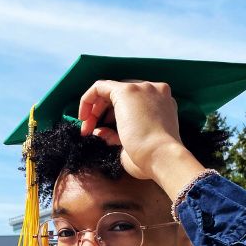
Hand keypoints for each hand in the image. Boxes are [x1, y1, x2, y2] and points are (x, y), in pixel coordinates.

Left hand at [78, 80, 205, 197]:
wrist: (161, 156)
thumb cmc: (151, 159)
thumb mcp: (133, 145)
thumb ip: (117, 136)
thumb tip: (100, 131)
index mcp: (163, 104)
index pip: (134, 103)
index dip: (114, 116)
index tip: (102, 132)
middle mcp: (155, 92)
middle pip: (121, 95)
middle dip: (102, 112)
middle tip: (90, 131)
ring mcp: (142, 89)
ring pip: (110, 91)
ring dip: (94, 109)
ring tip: (87, 129)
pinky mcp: (127, 91)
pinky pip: (100, 87)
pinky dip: (87, 99)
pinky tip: (83, 117)